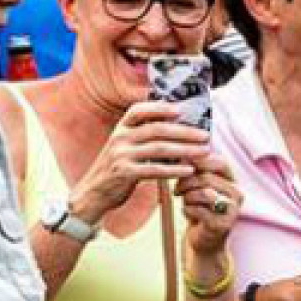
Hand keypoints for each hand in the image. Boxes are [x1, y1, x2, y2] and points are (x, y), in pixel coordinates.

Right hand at [68, 102, 209, 223]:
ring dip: (185, 150)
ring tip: (205, 152)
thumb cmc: (119, 168)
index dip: (159, 108)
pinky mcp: (124, 173)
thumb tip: (177, 125)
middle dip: (184, 132)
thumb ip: (144, 136)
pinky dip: (174, 170)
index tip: (181, 110)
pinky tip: (190, 171)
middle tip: (206, 136)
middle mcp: (119, 138)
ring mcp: (120, 155)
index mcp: (121, 128)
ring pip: (159, 148)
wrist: (95, 192)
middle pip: (157, 129)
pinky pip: (154, 169)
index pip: (138, 110)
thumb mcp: (126, 147)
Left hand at [176, 154, 241, 256]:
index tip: (182, 164)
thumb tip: (182, 153)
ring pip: (202, 193)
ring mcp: (232, 210)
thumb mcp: (199, 186)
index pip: (219, 162)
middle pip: (206, 178)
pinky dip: (186, 210)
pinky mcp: (222, 224)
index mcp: (233, 182)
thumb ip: (195, 170)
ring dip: (187, 197)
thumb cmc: (200, 209)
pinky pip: (197, 210)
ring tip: (185, 201)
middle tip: (177, 189)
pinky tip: (188, 214)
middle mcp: (237, 194)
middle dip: (185, 182)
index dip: (199, 161)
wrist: (205, 240)